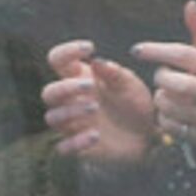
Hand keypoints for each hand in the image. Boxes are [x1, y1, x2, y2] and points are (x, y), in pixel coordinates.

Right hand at [41, 39, 158, 168]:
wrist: (147, 136)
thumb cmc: (134, 104)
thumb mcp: (130, 85)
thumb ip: (114, 73)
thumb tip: (97, 61)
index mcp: (80, 78)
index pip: (58, 60)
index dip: (66, 51)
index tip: (89, 48)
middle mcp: (71, 101)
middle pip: (49, 92)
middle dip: (65, 88)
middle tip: (90, 86)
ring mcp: (72, 125)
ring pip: (52, 117)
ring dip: (70, 111)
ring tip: (95, 108)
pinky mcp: (77, 147)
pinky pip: (64, 146)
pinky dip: (76, 141)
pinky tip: (96, 135)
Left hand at [131, 2, 195, 153]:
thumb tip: (190, 4)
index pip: (185, 55)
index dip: (158, 50)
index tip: (137, 49)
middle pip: (178, 84)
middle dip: (161, 79)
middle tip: (161, 77)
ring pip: (171, 107)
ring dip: (161, 100)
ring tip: (166, 95)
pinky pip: (171, 127)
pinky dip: (164, 119)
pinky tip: (170, 113)